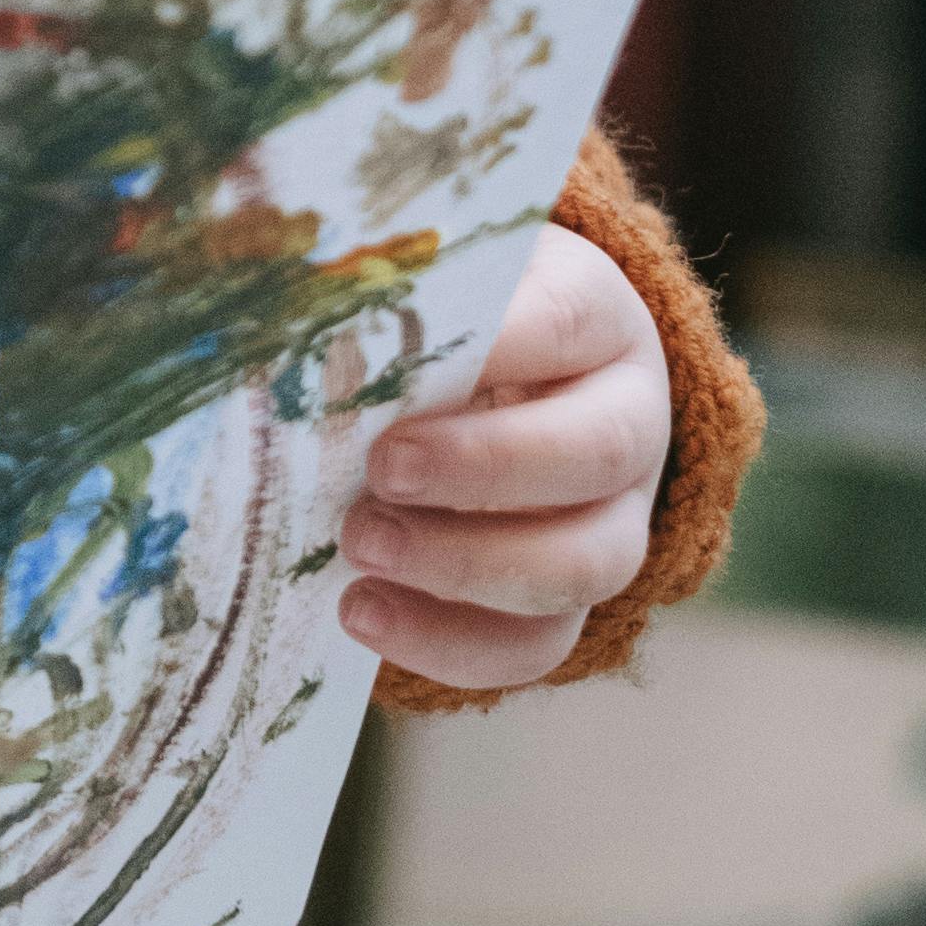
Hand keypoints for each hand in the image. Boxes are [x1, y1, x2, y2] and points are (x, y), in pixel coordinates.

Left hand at [338, 220, 669, 693]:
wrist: (495, 390)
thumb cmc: (442, 318)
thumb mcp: (426, 280)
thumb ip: (383, 288)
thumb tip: (296, 297)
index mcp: (595, 315)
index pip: (566, 321)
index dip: (495, 346)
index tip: (399, 367)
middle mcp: (629, 420)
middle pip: (598, 451)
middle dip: (484, 467)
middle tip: (381, 468)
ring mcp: (616, 519)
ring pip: (585, 564)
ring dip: (467, 565)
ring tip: (361, 548)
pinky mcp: (572, 602)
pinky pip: (537, 644)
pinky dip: (450, 642)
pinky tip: (362, 614)